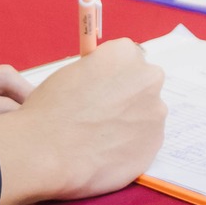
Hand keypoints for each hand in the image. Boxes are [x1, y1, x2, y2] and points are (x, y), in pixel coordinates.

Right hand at [0, 38, 165, 204]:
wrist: (49, 150)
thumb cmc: (52, 108)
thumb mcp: (73, 71)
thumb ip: (99, 72)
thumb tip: (107, 82)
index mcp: (125, 53)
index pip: (128, 58)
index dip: (113, 75)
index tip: (101, 87)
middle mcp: (148, 78)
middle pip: (143, 83)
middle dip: (128, 95)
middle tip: (102, 113)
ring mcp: (156, 112)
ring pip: (146, 114)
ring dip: (130, 121)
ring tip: (100, 137)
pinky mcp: (156, 143)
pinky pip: (145, 140)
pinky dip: (130, 145)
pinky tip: (106, 151)